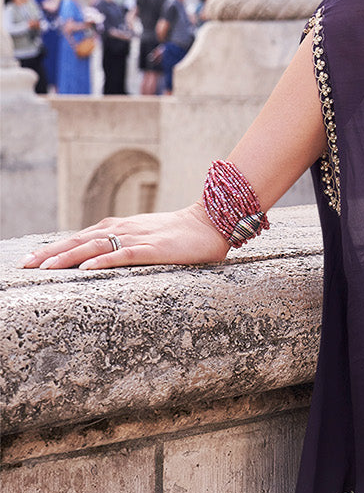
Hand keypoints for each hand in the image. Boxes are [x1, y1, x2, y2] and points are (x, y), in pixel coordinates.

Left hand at [19, 203, 230, 271]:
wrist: (210, 222)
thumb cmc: (178, 234)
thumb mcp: (143, 236)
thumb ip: (122, 244)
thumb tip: (97, 257)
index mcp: (118, 228)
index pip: (77, 238)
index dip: (52, 249)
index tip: (30, 261)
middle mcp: (122, 230)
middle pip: (78, 241)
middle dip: (50, 254)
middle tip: (25, 266)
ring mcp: (137, 239)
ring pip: (95, 247)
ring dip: (69, 257)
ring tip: (46, 268)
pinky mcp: (153, 249)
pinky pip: (124, 255)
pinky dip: (104, 262)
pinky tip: (88, 269)